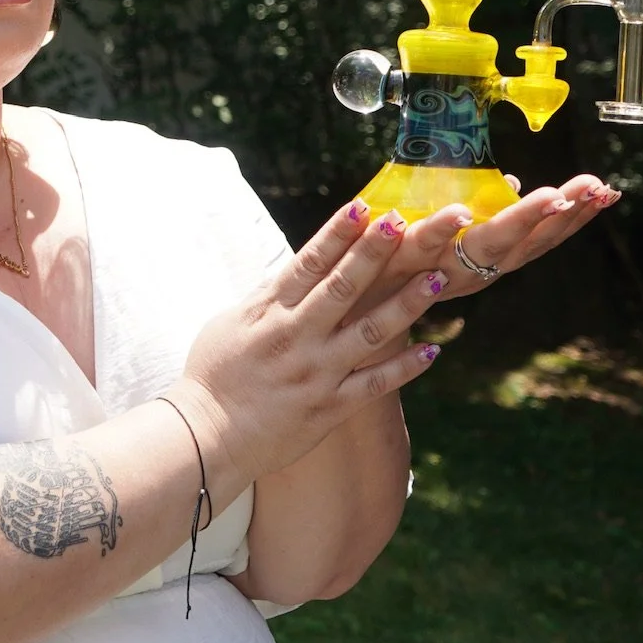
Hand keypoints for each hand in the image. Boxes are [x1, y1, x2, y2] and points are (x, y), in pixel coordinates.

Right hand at [172, 200, 447, 491]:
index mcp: (267, 312)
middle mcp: (295, 337)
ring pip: (370, 332)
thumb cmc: (213, 375)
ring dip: (406, 304)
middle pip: (343, 287)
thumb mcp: (230, 323)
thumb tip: (294, 270)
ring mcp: (315, 372)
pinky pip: (375, 384)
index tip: (364, 206)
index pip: (308, 263)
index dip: (337, 233)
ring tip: (437, 279)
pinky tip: (432, 348)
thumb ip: (267, 298)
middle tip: (406, 224)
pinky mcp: (329, 407)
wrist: (206, 436)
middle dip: (375, 253)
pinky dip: (404, 367)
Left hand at [384, 173, 617, 302]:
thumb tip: (515, 181)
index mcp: (485, 262)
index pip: (540, 239)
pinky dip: (442, 227)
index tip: (607, 192)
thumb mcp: (448, 235)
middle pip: (525, 243)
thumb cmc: (398, 264)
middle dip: (561, 215)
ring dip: (519, 220)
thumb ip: (484, 213)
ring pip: (485, 245)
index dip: (574, 218)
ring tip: (548, 195)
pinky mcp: (399, 260)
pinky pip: (424, 243)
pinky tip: (462, 209)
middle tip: (592, 188)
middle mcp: (471, 272)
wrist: (343, 308)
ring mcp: (438, 268)